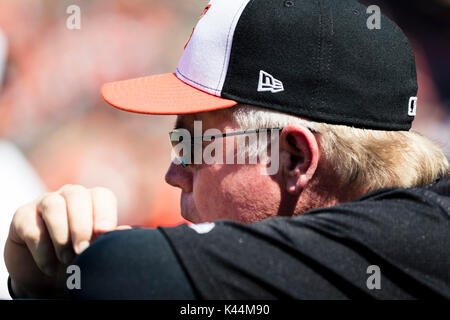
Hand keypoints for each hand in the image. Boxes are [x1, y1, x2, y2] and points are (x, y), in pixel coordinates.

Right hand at [4, 185, 129, 297]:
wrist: (47, 273)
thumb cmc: (79, 257)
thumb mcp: (97, 251)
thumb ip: (111, 239)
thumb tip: (126, 231)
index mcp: (93, 201)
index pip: (102, 196)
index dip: (105, 212)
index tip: (104, 233)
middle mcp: (69, 196)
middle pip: (77, 195)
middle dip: (81, 224)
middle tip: (82, 250)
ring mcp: (44, 203)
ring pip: (53, 205)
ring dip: (61, 234)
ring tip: (67, 258)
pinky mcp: (23, 217)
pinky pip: (31, 226)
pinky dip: (42, 249)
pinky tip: (50, 266)